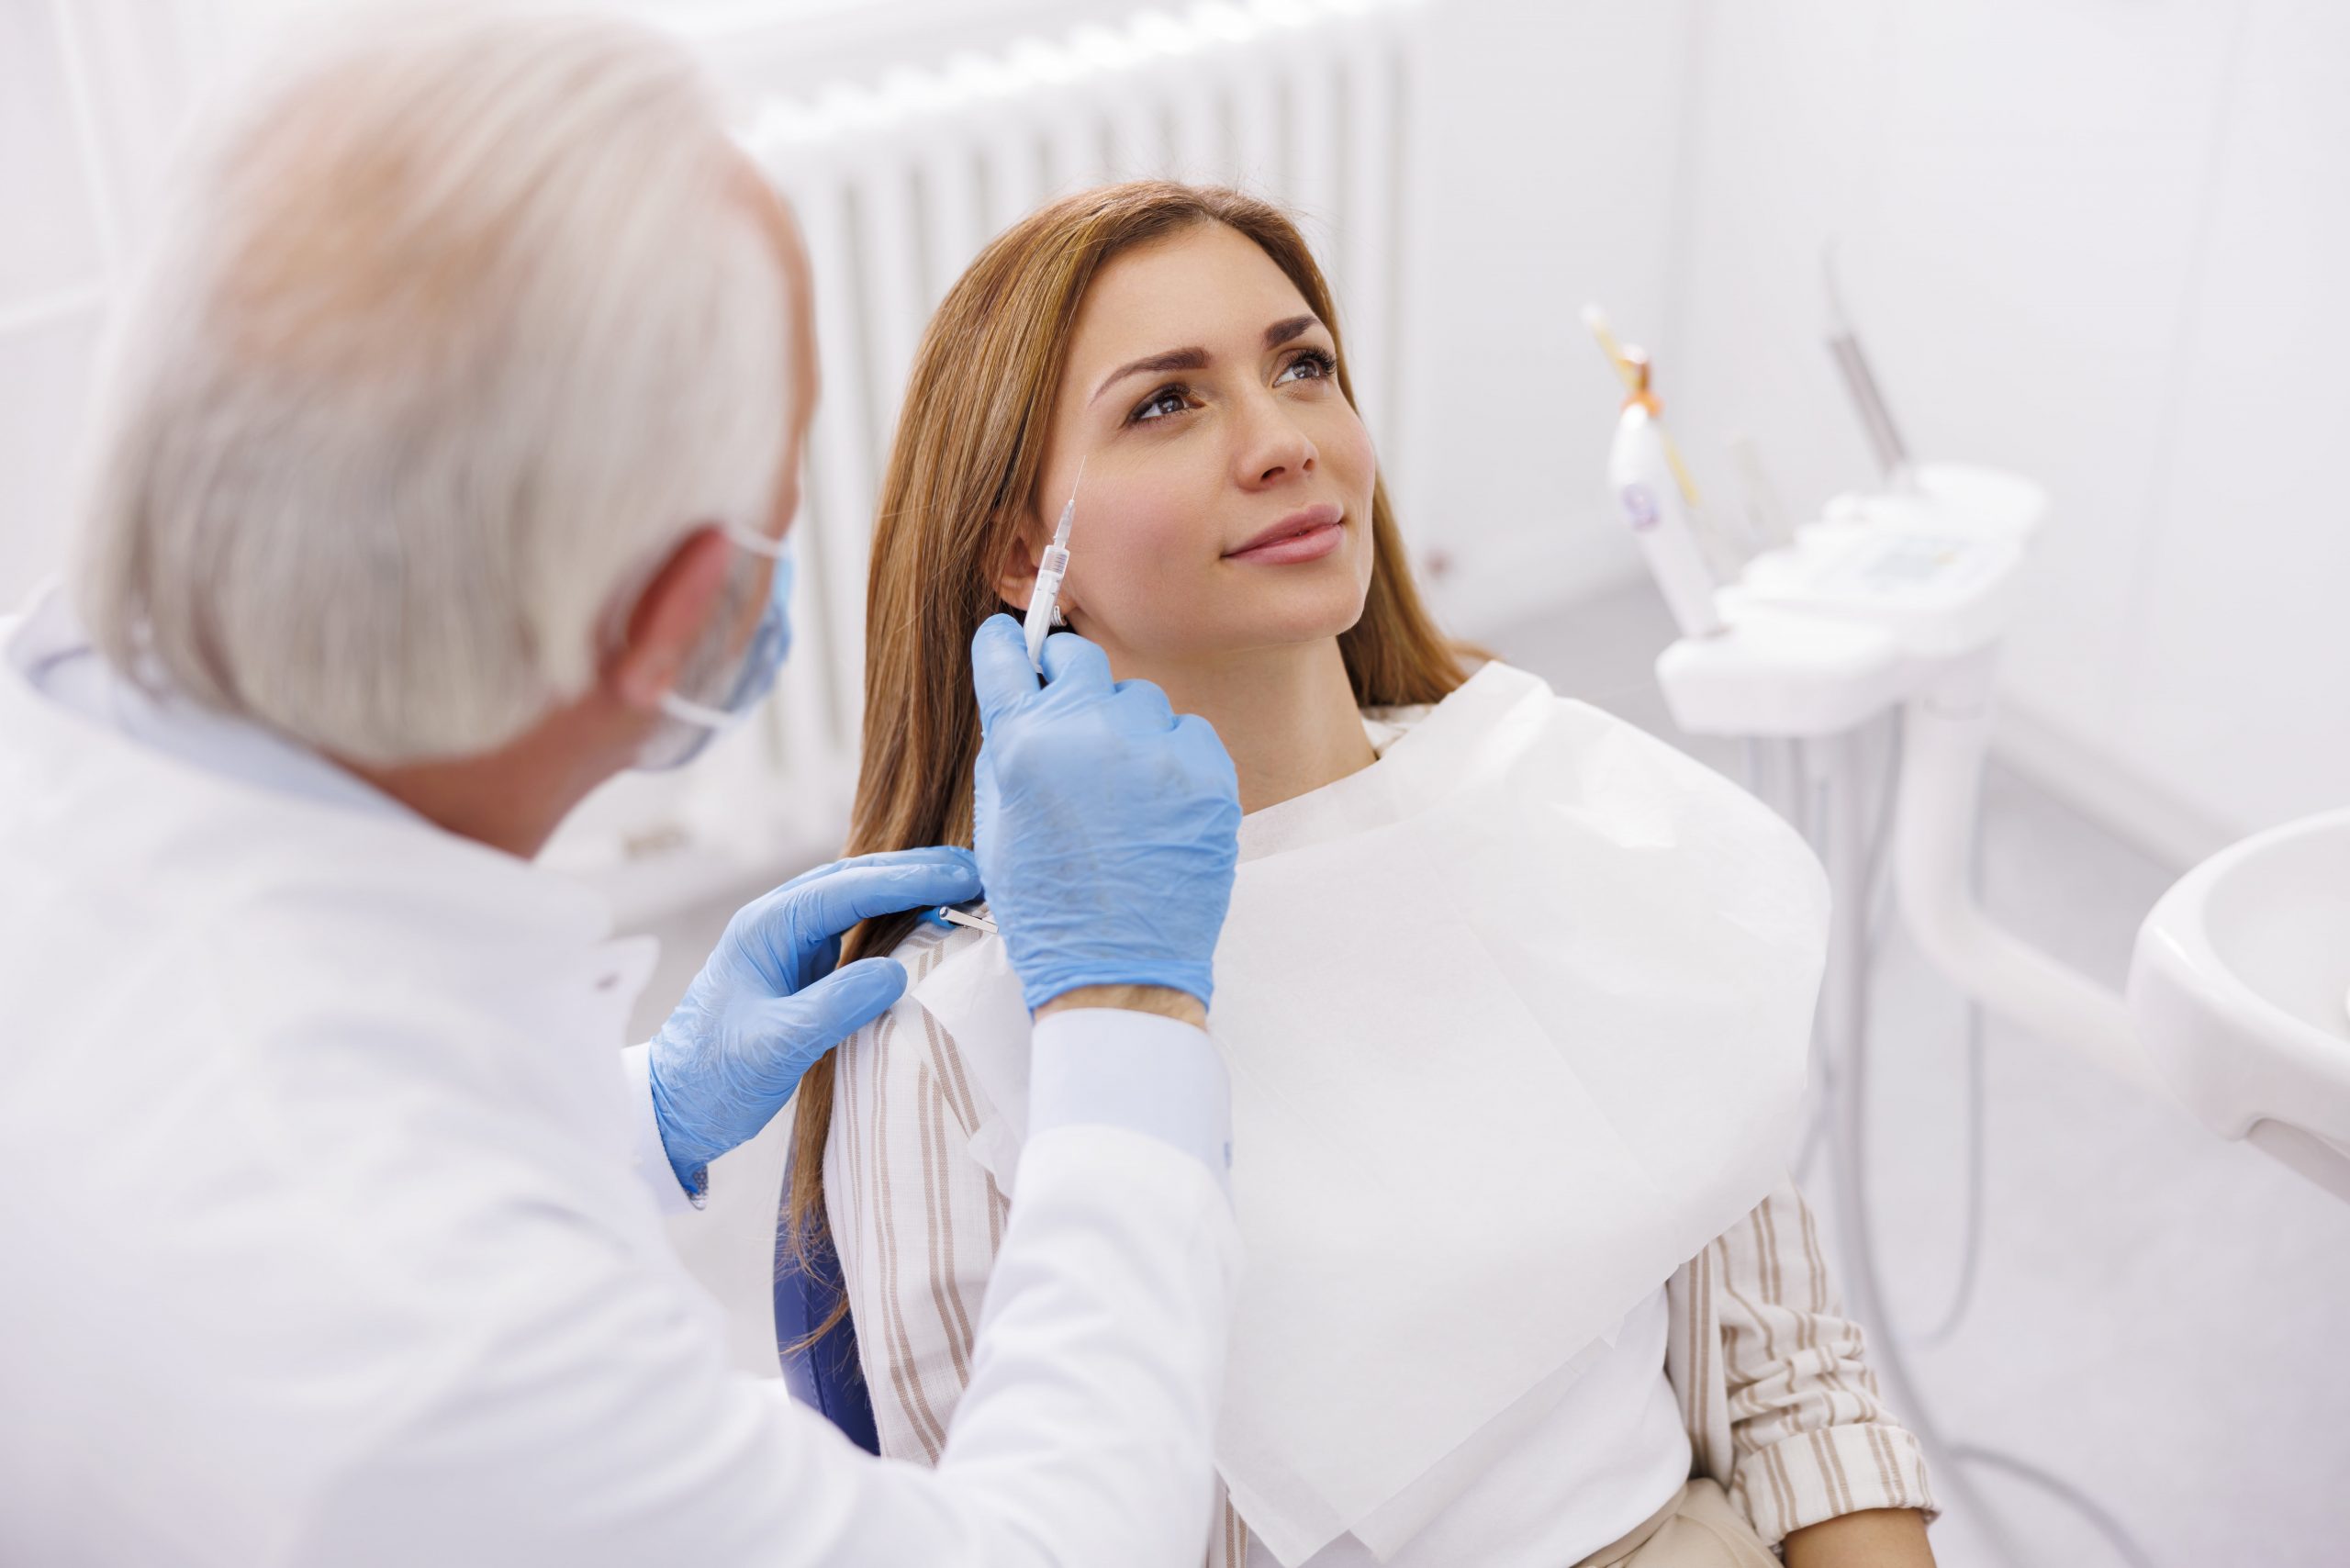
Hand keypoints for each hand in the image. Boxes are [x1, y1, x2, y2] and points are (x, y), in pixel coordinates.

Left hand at [647, 846, 979, 1195]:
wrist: (677, 1107)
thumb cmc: (716, 1077)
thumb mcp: (777, 1047)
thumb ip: (836, 1006)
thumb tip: (897, 973)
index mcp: (766, 927)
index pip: (848, 888)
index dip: (910, 879)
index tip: (963, 877)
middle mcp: (778, 921)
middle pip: (856, 877)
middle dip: (917, 870)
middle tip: (978, 869)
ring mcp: (790, 941)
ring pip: (858, 895)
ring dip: (909, 887)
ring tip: (965, 883)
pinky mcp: (802, 964)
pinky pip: (855, 924)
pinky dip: (896, 914)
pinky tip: (929, 916)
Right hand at [968, 614, 1240, 1012]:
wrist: (1120, 970)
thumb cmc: (1049, 905)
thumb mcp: (998, 823)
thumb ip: (1009, 749)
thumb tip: (1025, 693)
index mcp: (1024, 743)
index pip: (1006, 654)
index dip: (1006, 644)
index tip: (1011, 640)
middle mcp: (1090, 731)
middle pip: (1081, 658)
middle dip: (1069, 677)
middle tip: (1070, 714)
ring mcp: (1156, 749)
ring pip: (1139, 700)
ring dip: (1126, 729)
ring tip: (1120, 793)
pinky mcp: (1208, 771)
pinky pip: (1187, 734)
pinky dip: (1172, 760)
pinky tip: (1158, 808)